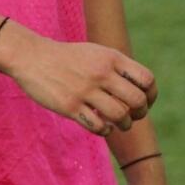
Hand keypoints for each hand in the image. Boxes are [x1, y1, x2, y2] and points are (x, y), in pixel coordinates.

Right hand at [1, 31, 156, 133]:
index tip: (146, 102)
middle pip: (137, 100)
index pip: (146, 80)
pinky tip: (103, 127)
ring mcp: (85, 90)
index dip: (151, 95)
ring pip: (120, 116)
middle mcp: (101, 73)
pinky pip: (98, 126)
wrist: (32, 57)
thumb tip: (142, 89)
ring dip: (124, 125)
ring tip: (119, 124)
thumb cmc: (69, 58)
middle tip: (134, 116)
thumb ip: (119, 67)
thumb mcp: (97, 53)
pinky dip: (105, 131)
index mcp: (111, 58)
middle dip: (140, 113)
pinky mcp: (70, 106)